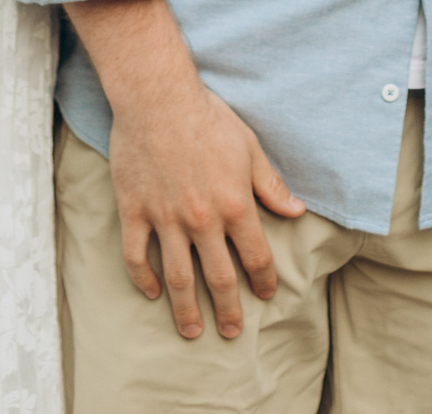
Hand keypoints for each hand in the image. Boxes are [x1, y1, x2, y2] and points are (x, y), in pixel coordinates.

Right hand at [108, 78, 306, 340]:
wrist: (157, 98)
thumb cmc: (208, 118)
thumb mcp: (249, 149)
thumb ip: (270, 185)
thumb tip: (296, 210)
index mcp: (235, 205)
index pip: (256, 256)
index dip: (264, 280)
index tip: (266, 295)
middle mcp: (202, 220)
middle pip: (219, 278)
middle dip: (228, 309)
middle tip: (229, 332)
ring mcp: (166, 218)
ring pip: (178, 278)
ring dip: (186, 310)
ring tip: (192, 331)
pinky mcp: (135, 211)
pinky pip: (137, 256)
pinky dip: (144, 279)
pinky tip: (153, 293)